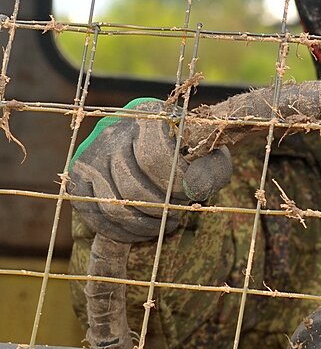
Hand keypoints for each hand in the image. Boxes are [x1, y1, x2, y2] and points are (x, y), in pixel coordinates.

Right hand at [69, 98, 232, 242]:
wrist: (160, 150)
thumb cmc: (189, 154)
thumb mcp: (211, 156)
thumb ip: (212, 169)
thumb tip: (194, 188)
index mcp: (147, 116)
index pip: (154, 156)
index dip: (174, 184)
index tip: (189, 193)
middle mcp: (112, 132)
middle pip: (132, 186)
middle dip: (160, 208)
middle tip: (176, 213)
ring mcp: (91, 156)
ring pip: (113, 205)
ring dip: (144, 224)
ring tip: (164, 222)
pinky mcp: (79, 180)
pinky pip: (96, 217)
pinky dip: (122, 232)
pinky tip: (143, 229)